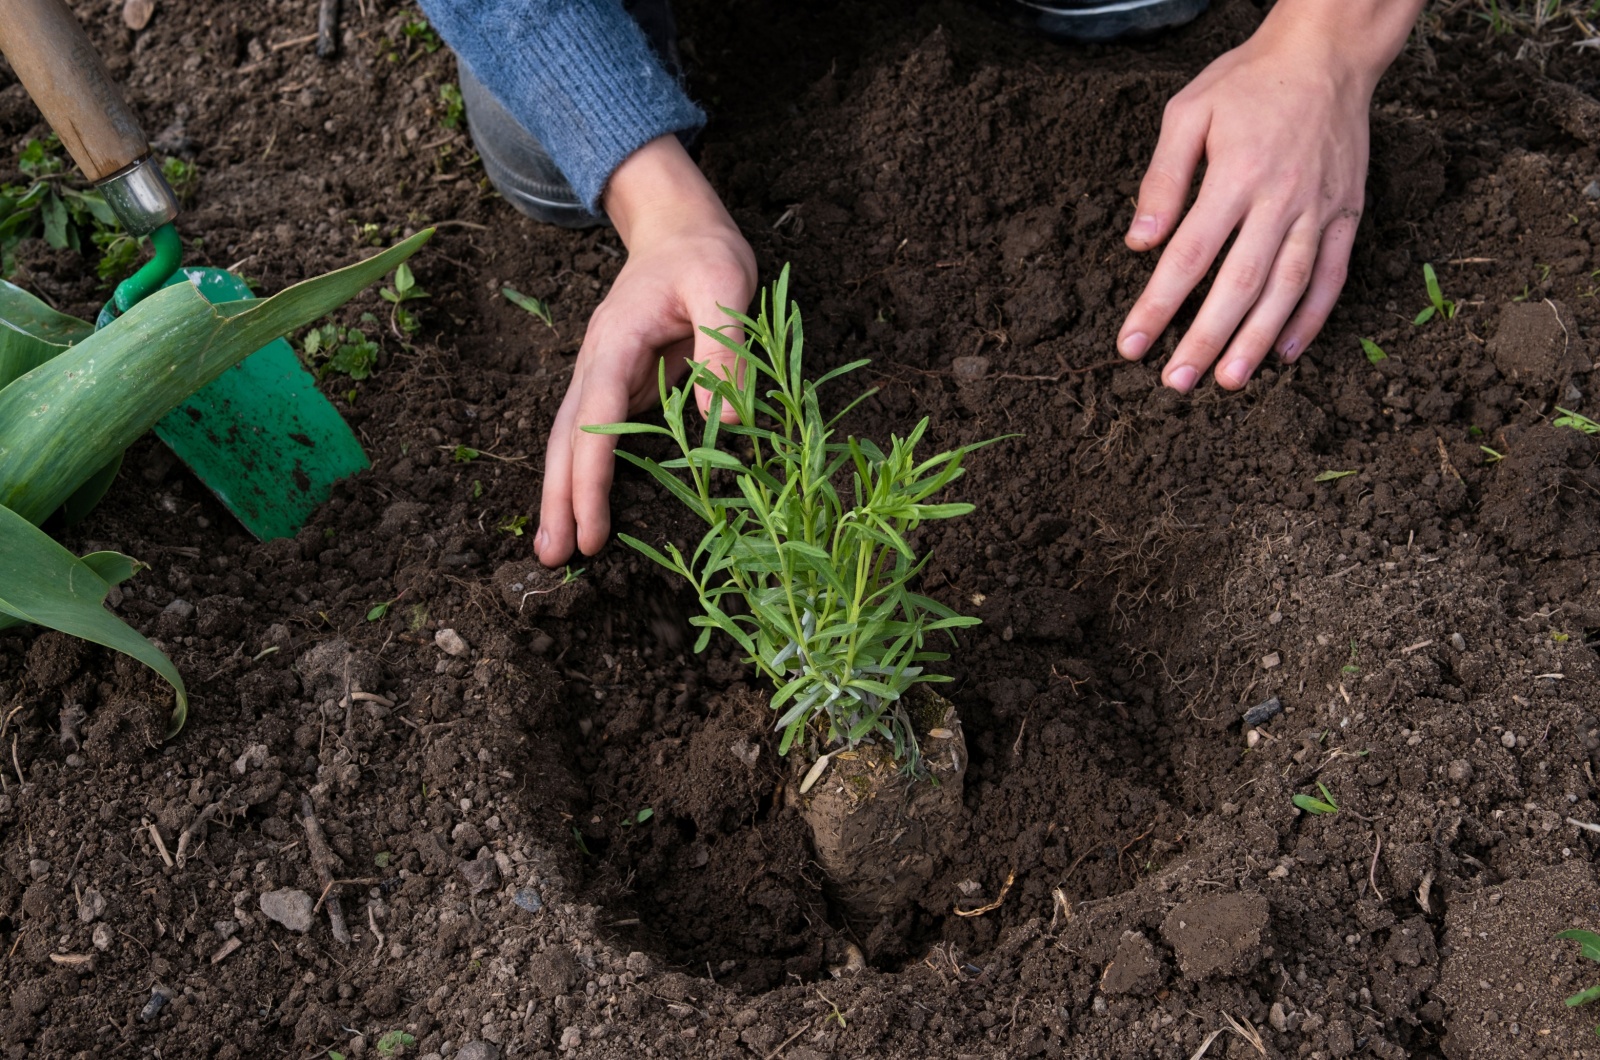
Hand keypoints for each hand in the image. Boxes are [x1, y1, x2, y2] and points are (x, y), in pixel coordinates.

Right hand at [535, 135, 755, 566]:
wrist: (679, 230)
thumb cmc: (704, 255)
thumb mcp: (725, 286)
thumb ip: (727, 350)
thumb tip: (728, 424)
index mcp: (616, 341)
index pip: (596, 418)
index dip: (590, 475)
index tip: (589, 526)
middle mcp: (598, 363)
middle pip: (567, 438)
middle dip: (558, 499)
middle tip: (550, 559)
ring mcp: (605, 377)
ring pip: (572, 443)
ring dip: (562, 496)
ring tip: (555, 551)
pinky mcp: (620, 389)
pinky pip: (595, 440)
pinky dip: (583, 479)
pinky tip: (583, 514)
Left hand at [1116, 0, 1421, 391]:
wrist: (1328, 53)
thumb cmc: (1248, 82)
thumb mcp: (1189, 113)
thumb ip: (1163, 178)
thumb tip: (1139, 242)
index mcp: (1236, 175)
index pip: (1189, 255)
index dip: (1158, 306)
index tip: (1131, 345)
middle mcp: (1281, 199)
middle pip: (1239, 284)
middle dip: (1205, 339)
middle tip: (1176, 383)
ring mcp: (1320, 209)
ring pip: (1288, 288)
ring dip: (1257, 340)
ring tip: (1228, 381)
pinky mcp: (1347, 212)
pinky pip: (1332, 275)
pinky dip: (1311, 318)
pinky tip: (1284, 353)